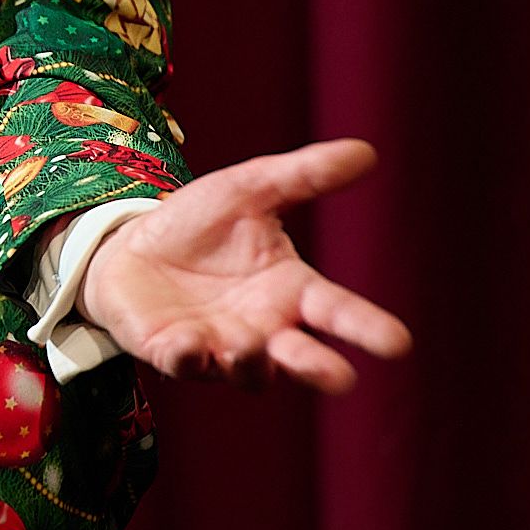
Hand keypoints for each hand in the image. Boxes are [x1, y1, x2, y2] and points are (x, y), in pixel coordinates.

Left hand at [78, 138, 411, 392]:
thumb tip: (366, 151)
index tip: (398, 342)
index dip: (366, 328)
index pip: (336, 311)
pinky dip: (189, 357)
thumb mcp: (249, 190)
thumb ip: (304, 175)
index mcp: (290, 291)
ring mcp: (219, 347)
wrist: (130, 244)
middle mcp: (263, 329)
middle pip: (301, 359)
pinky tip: (190, 344)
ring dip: (253, 362)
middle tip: (342, 379)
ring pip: (248, 371)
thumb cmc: (199, 225)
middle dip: (320, 369)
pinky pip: (184, 363)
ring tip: (253, 345)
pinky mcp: (172, 352)